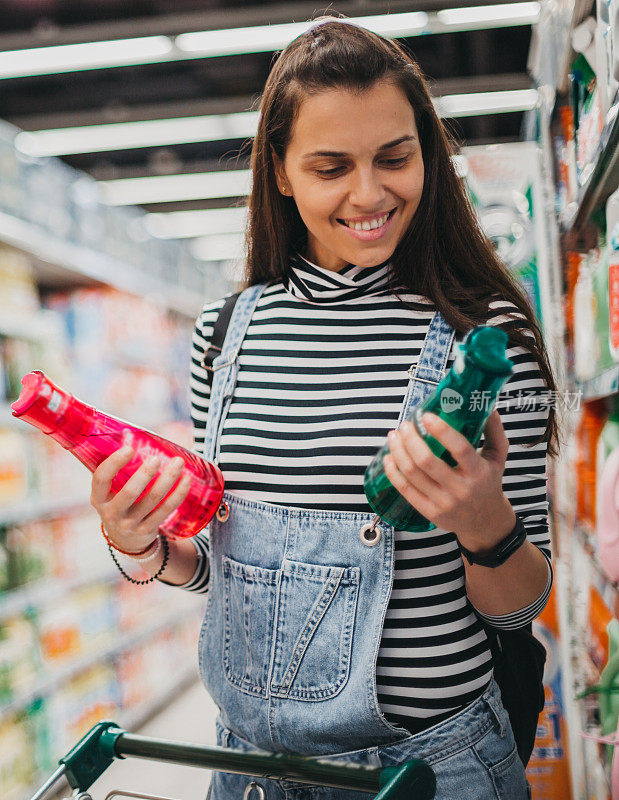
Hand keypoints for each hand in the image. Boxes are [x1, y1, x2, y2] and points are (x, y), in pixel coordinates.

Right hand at [90, 446, 191, 553]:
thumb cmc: (119, 504)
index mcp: (99, 499)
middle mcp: (112, 513)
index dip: (114, 463)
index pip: (101, 479)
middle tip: (157, 458)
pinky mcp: (148, 529)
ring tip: (178, 463)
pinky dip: (178, 493)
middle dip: (145, 474)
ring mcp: (130, 524)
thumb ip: (118, 472)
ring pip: (152, 499)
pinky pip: (166, 509)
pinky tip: (186, 480)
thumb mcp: (109, 493)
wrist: (125, 540)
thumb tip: (133, 435)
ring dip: (168, 479)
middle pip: (130, 492)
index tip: (129, 448)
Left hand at [382, 409, 515, 550]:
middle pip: (427, 461)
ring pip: (412, 474)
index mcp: (478, 472)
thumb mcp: (498, 457)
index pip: (459, 449)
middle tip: (404, 425)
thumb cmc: (488, 482)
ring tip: (393, 437)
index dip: (441, 430)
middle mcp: (460, 488)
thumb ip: (494, 431)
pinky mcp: (429, 512)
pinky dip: (393, 472)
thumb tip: (489, 407)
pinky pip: (405, 490)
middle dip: (411, 439)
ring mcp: (442, 502)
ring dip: (398, 452)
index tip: (426, 416)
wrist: (484, 521)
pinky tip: (388, 458)